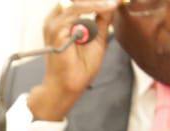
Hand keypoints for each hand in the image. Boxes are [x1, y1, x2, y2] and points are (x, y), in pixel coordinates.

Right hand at [27, 1, 118, 121]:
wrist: (72, 84)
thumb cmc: (81, 65)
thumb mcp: (98, 36)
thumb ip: (102, 18)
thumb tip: (112, 2)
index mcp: (63, 20)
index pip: (77, 0)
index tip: (114, 0)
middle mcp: (56, 20)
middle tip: (115, 0)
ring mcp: (54, 25)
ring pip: (77, 2)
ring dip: (97, 1)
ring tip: (114, 3)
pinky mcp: (56, 31)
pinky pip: (76, 10)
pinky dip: (94, 7)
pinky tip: (108, 7)